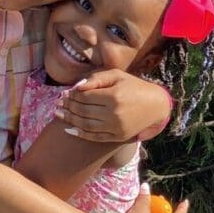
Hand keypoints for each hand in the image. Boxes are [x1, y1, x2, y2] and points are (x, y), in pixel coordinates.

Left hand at [55, 69, 171, 142]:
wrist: (155, 106)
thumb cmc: (134, 87)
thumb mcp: (117, 76)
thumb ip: (97, 78)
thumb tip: (77, 87)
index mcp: (114, 95)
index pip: (85, 96)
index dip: (72, 95)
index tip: (64, 93)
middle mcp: (114, 113)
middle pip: (83, 111)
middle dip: (68, 106)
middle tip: (58, 103)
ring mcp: (116, 127)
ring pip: (86, 125)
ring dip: (69, 120)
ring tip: (59, 114)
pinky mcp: (117, 137)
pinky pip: (95, 137)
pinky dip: (80, 134)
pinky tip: (70, 129)